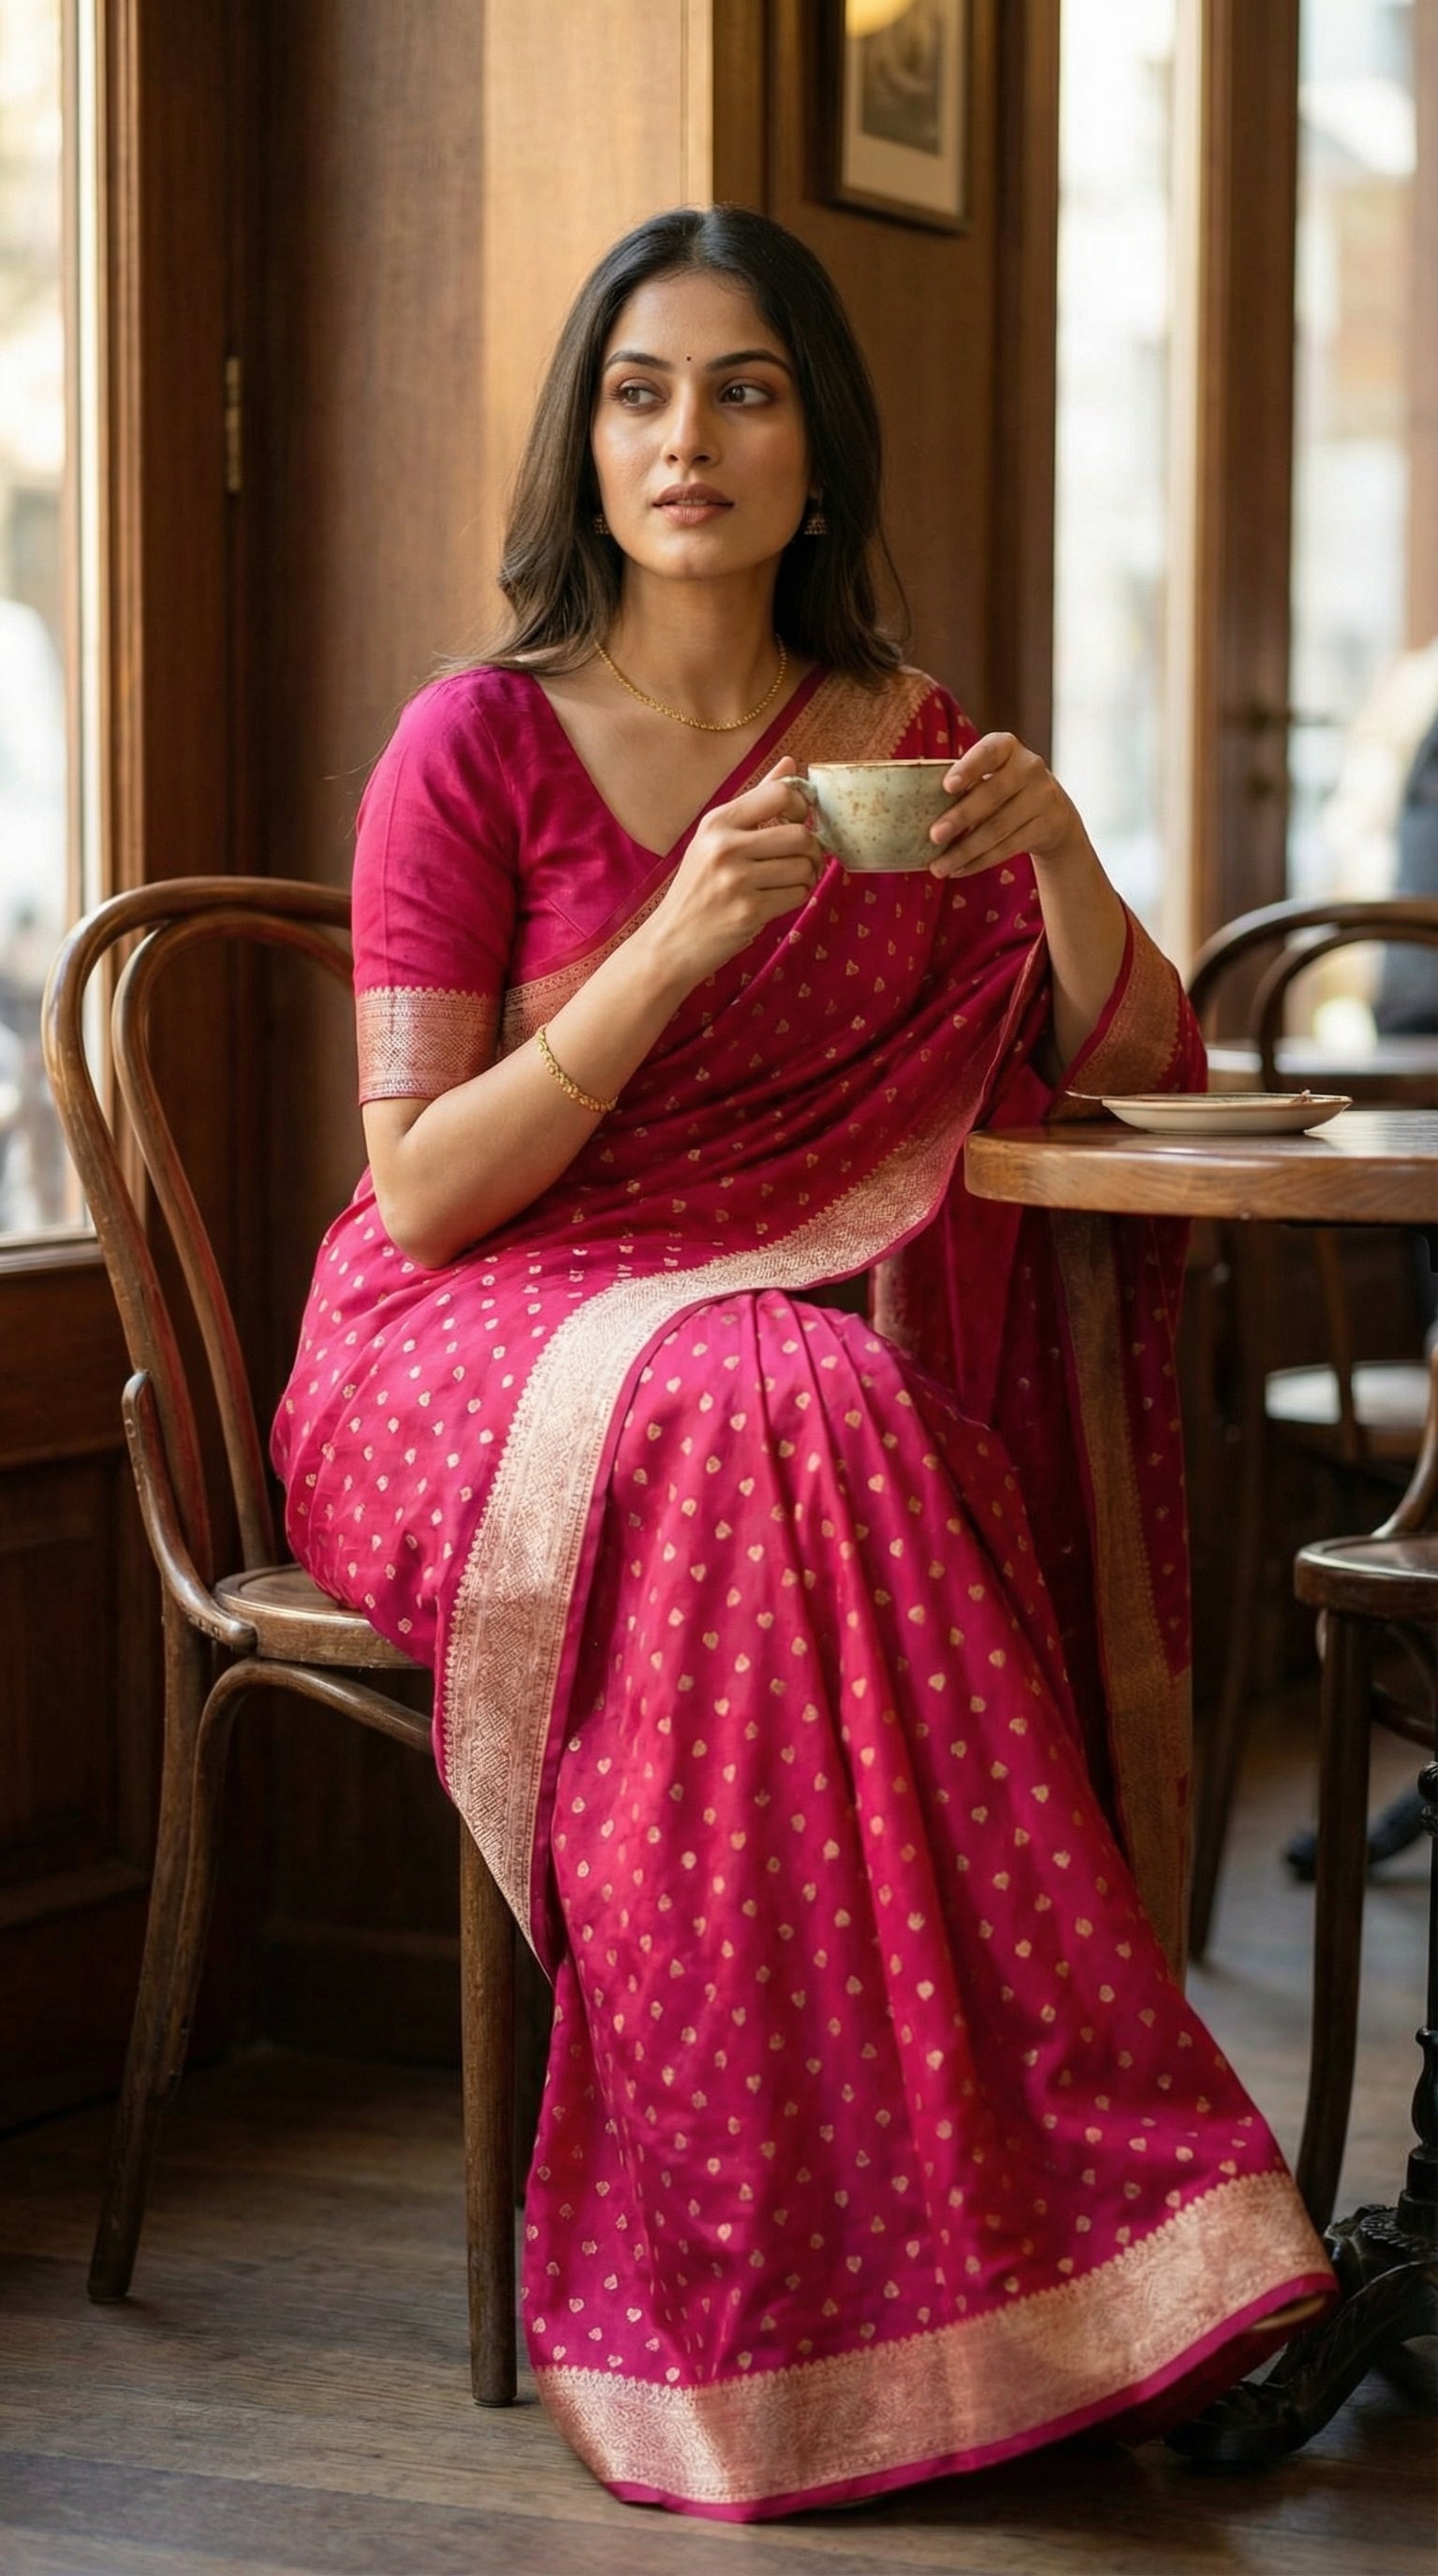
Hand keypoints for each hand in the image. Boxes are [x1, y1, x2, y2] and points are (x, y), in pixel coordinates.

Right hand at [638, 757, 823, 991]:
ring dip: (807, 876)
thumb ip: (756, 800)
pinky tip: (779, 899)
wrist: (671, 941)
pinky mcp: (749, 911)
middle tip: (804, 859)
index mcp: (717, 822)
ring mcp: (737, 880)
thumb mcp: (716, 838)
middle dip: (812, 849)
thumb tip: (790, 763)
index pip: (779, 794)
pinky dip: (797, 897)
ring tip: (790, 881)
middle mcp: (725, 847)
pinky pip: (798, 895)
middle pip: (800, 834)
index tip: (798, 820)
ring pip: (804, 866)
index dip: (801, 806)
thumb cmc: (698, 887)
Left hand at [928, 732, 1091, 878]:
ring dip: (965, 850)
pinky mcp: (1048, 825)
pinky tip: (958, 870)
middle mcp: (1029, 767)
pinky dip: (980, 861)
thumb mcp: (988, 774)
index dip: (968, 768)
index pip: (988, 752)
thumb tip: (910, 808)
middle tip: (934, 836)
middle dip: (961, 817)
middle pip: (992, 794)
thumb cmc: (1001, 788)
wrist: (1052, 810)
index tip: (947, 786)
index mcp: (1006, 746)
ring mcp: (1043, 796)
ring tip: (938, 867)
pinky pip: (1009, 847)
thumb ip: (962, 782)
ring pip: (999, 827)